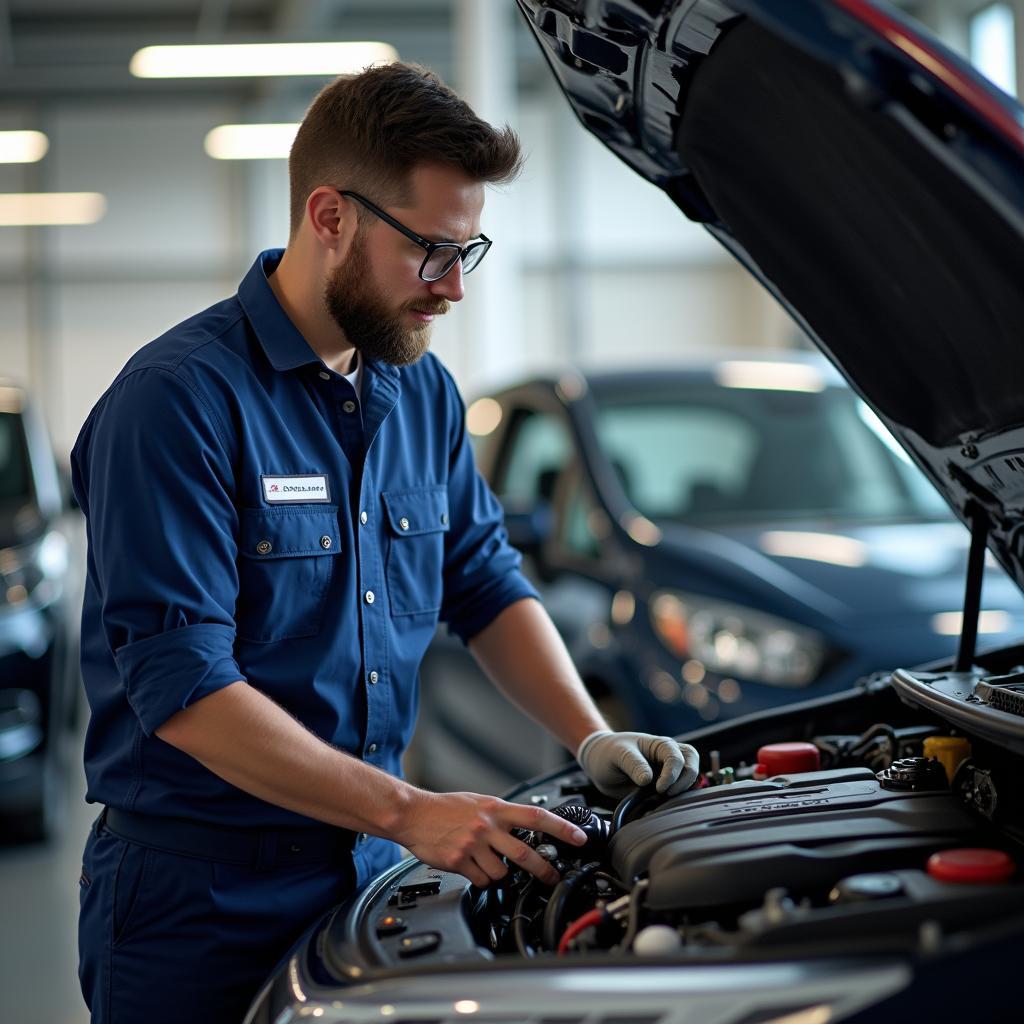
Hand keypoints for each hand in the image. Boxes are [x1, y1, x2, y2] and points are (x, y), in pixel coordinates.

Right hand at [394, 790, 587, 887]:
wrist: (413, 814)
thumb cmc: (446, 808)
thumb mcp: (479, 802)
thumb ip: (501, 815)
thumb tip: (525, 827)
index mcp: (495, 808)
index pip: (536, 817)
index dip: (561, 828)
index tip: (579, 838)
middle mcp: (487, 826)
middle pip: (524, 853)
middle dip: (543, 869)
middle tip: (553, 877)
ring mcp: (473, 845)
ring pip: (501, 872)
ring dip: (501, 875)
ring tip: (490, 865)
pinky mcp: (459, 861)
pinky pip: (481, 880)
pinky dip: (481, 879)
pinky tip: (473, 868)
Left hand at [577, 730, 699, 798]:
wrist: (600, 762)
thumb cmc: (609, 752)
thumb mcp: (618, 754)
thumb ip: (633, 764)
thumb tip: (648, 780)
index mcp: (660, 745)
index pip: (677, 758)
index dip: (672, 774)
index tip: (659, 788)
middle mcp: (668, 758)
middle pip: (691, 766)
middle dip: (684, 782)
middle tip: (666, 794)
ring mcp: (668, 773)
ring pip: (689, 780)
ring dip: (681, 792)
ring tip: (663, 800)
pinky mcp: (663, 788)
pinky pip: (678, 793)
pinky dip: (674, 800)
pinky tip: (659, 806)